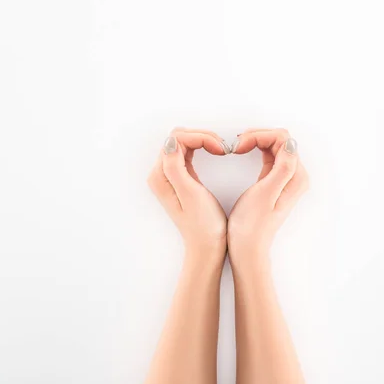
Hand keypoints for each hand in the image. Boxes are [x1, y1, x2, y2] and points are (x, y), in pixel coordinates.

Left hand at [148, 128, 231, 259]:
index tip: (221, 149)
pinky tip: (215, 153)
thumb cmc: (203, 225)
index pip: (177, 139)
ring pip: (184, 143)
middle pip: (179, 138)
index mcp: (160, 176)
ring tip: (221, 150)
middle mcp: (161, 174)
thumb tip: (170, 141)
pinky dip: (203, 147)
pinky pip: (188, 152)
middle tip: (223, 148)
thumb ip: (176, 167)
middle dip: (202, 136)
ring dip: (203, 140)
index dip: (201, 137)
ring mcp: (170, 176)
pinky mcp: (181, 178)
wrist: (208, 246)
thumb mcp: (190, 194)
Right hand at [228, 129, 308, 266]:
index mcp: (295, 176)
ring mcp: (285, 178)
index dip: (259, 135)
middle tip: (235, 145)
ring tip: (236, 148)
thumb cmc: (251, 225)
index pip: (282, 138)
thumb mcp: (265, 194)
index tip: (238, 146)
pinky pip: (268, 155)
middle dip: (257, 135)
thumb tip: (290, 143)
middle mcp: (294, 175)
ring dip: (255, 140)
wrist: (247, 248)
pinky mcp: (274, 181)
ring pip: (273, 145)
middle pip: (279, 139)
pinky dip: (255, 148)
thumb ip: (281, 167)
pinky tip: (241, 152)